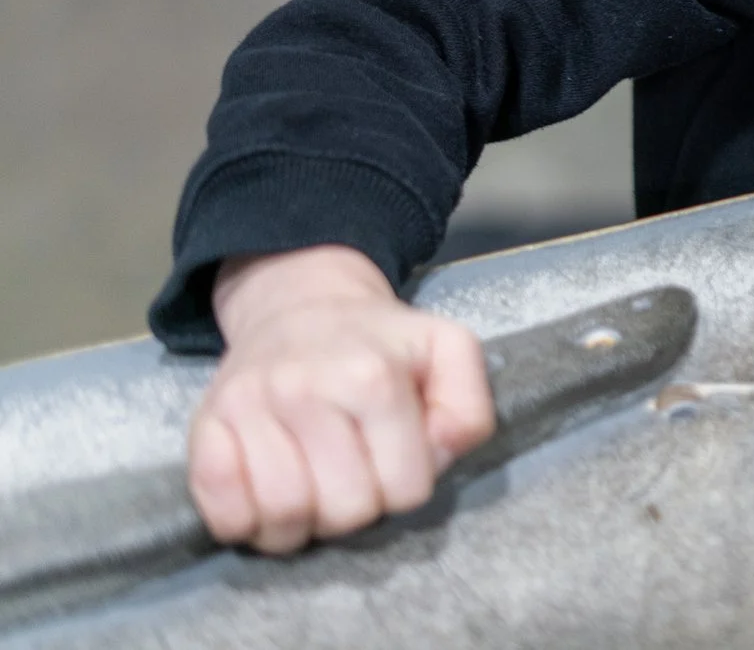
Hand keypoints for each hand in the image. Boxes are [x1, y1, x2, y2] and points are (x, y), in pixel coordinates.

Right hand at [189, 246, 495, 553]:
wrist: (301, 307)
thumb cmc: (381, 343)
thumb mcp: (448, 351)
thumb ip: (469, 405)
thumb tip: (443, 452)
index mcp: (372, 377)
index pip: (406, 489)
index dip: (409, 487)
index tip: (397, 461)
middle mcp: (305, 390)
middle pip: (345, 510)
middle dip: (359, 509)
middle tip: (355, 479)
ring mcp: (248, 407)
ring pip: (282, 515)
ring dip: (304, 524)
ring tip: (314, 493)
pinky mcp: (205, 426)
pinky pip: (220, 508)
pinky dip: (246, 522)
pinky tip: (267, 500)